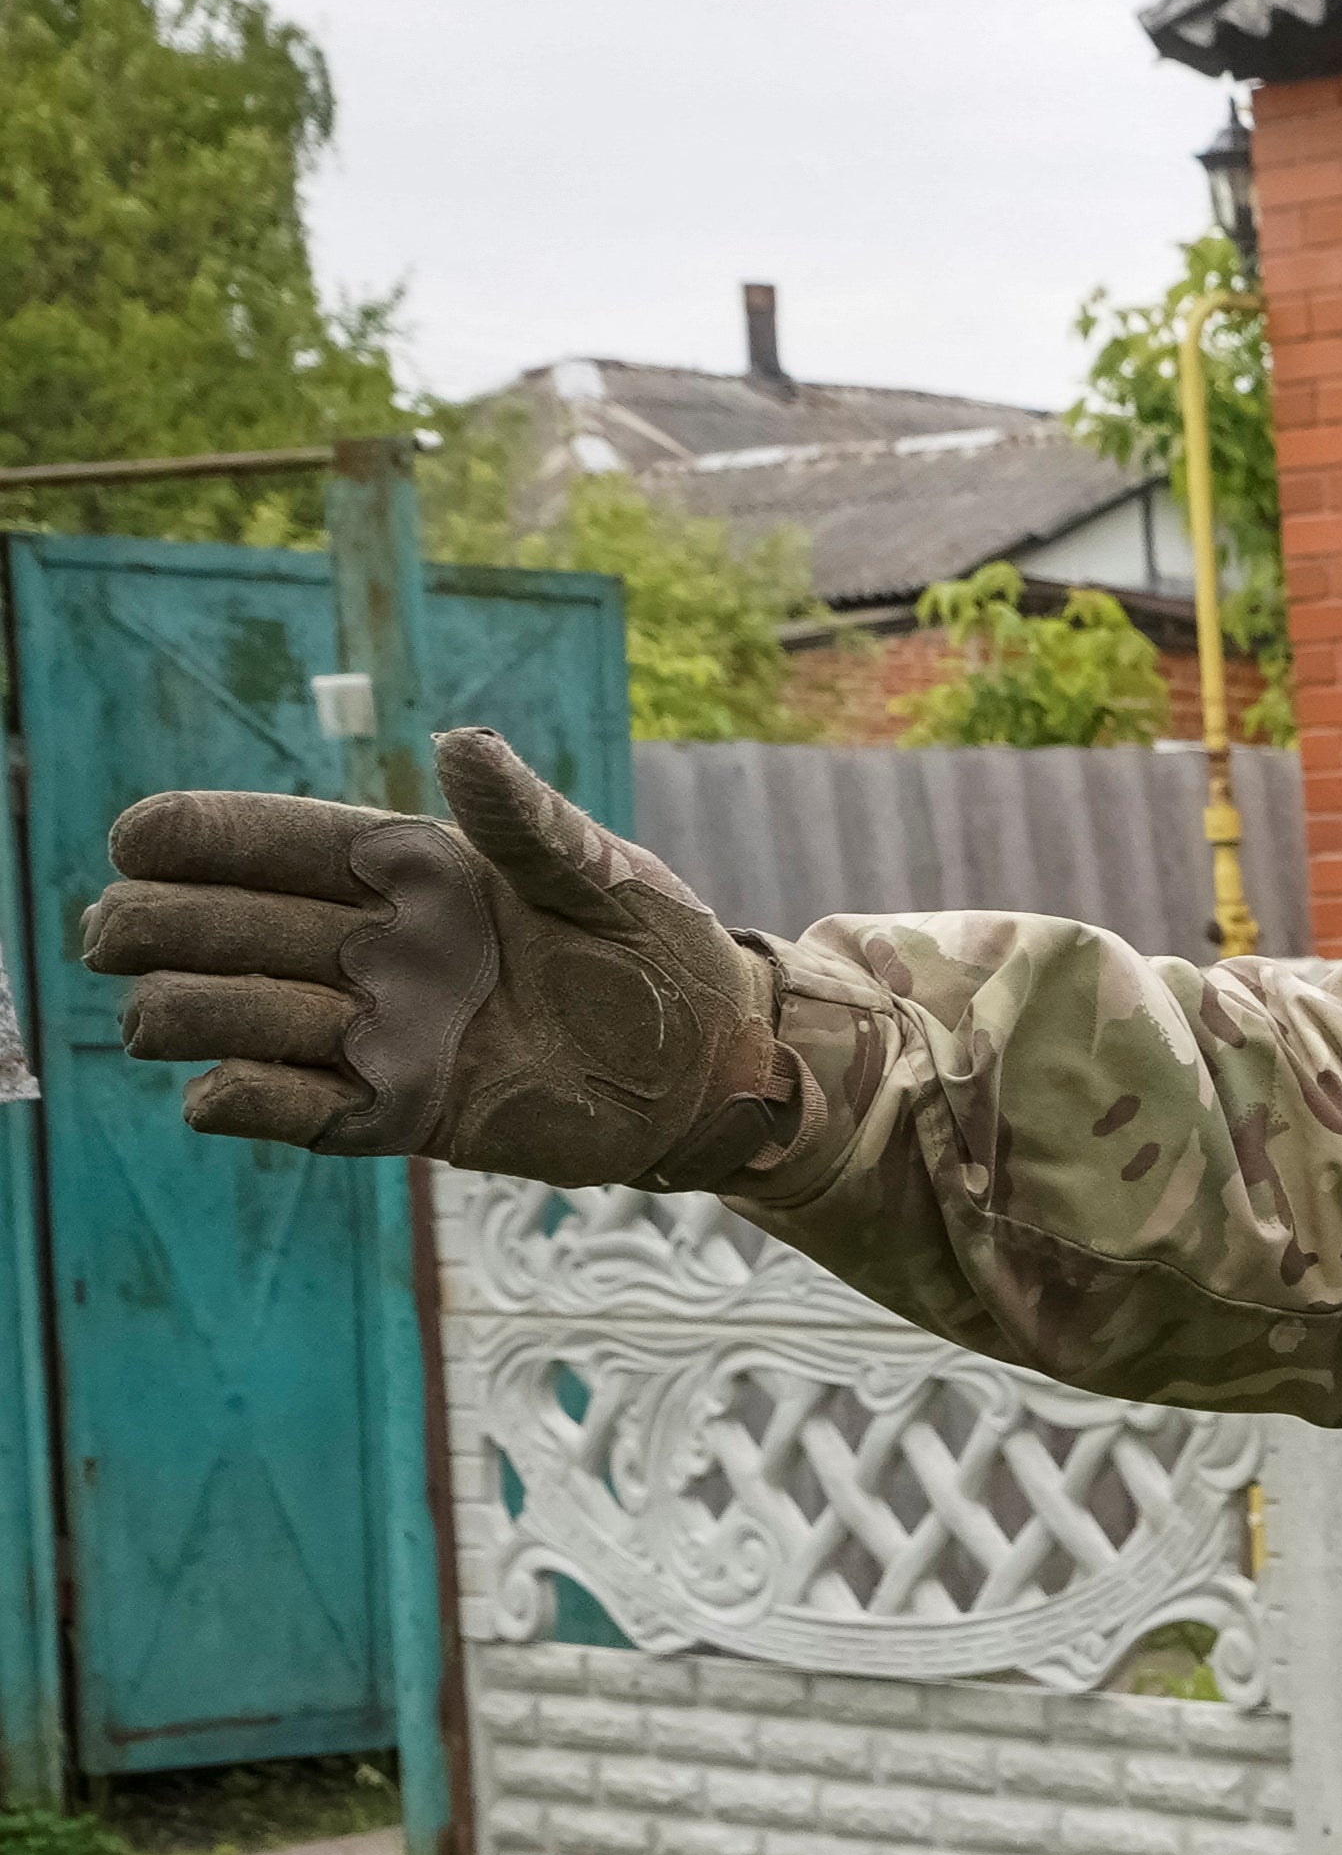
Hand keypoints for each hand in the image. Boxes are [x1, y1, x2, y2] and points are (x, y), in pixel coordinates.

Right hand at [84, 725, 791, 1186]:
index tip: (135, 842)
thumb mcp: (602, 875)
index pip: (268, 841)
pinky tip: (219, 1092)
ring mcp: (375, 1032)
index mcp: (408, 871)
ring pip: (229, 1017)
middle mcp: (372, 947)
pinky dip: (242, 1101)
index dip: (192, 837)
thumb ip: (526, 818)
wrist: (711, 1064)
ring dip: (189, 1012)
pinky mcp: (396, 1112)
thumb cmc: (662, 950)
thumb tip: (459, 741)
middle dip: (155, 924)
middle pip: (218, 926)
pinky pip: (289, 1109)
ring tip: (160, 1016)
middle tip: (118, 934)